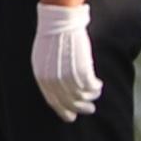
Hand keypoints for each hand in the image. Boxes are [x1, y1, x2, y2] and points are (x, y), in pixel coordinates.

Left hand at [25, 3, 102, 118]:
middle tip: (89, 110)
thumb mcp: (42, 59)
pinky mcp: (82, 71)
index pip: (53, 102)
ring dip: (90, 97)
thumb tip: (57, 88)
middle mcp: (54, 81)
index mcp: (41, 78)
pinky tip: (98, 84)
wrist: (59, 23)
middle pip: (69, 102)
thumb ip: (48, 74)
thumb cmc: (51, 38)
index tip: (71, 117)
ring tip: (95, 94)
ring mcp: (68, 77)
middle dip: (80, 108)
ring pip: (82, 96)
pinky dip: (96, 88)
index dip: (63, 111)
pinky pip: (91, 87)